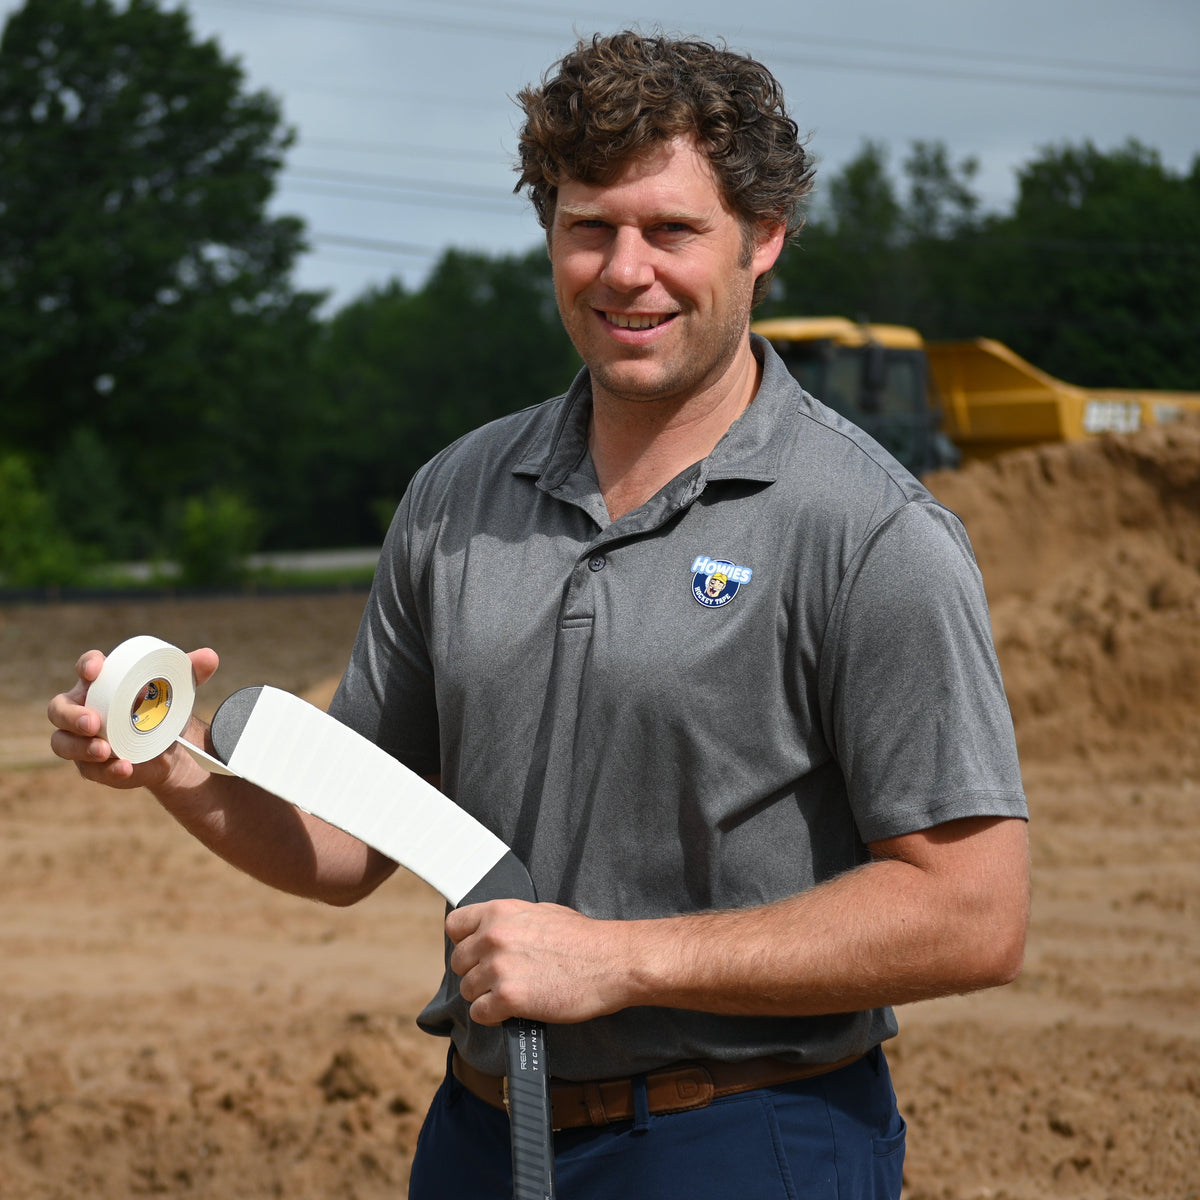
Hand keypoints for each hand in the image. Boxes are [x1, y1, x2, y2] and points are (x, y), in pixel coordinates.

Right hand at [47, 646, 219, 789]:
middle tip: (94, 722)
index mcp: (100, 683)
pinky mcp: (91, 765)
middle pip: (59, 710)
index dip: (87, 665)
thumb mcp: (178, 689)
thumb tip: (209, 657)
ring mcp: (81, 739)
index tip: (96, 669)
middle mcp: (81, 709)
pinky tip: (125, 768)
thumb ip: (191, 670)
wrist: (168, 744)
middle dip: (73, 716)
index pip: (86, 668)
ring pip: (63, 742)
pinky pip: (90, 770)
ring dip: (81, 747)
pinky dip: (107, 770)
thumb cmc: (162, 706)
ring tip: (106, 750)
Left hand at [446, 899, 632, 1026]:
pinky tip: (513, 1010)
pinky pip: (480, 1013)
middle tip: (500, 978)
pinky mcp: (507, 998)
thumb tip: (491, 933)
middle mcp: (493, 936)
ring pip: (467, 990)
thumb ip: (509, 922)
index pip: (455, 925)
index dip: (465, 941)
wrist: (611, 961)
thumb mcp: (541, 913)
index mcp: (500, 912)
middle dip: (476, 972)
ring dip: (486, 996)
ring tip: (512, 994)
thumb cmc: (583, 939)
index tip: (476, 952)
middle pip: (458, 962)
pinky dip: (494, 1016)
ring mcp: (498, 967)